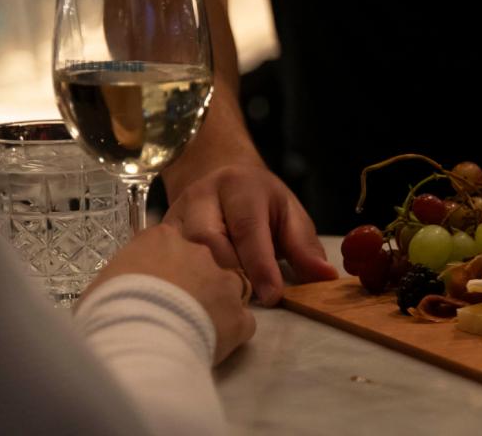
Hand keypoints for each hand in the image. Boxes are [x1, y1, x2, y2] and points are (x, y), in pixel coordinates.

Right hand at [83, 223, 254, 362]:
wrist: (137, 342)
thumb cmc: (107, 312)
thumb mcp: (103, 285)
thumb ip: (124, 277)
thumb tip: (124, 289)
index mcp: (160, 239)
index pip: (167, 243)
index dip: (161, 266)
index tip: (153, 286)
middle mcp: (199, 252)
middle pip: (201, 263)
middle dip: (192, 284)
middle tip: (172, 310)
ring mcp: (224, 282)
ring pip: (227, 289)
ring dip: (215, 306)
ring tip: (192, 330)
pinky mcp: (240, 315)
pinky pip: (240, 322)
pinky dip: (229, 334)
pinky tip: (210, 347)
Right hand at [164, 164, 336, 304]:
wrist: (219, 179)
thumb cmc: (260, 203)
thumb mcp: (288, 214)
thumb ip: (304, 246)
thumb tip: (325, 277)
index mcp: (239, 186)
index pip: (248, 228)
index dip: (260, 265)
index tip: (272, 296)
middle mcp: (201, 196)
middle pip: (208, 240)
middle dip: (230, 274)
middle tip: (246, 300)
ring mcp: (174, 214)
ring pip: (181, 253)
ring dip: (203, 281)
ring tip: (222, 301)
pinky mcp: (156, 235)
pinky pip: (163, 263)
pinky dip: (182, 284)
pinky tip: (196, 299)